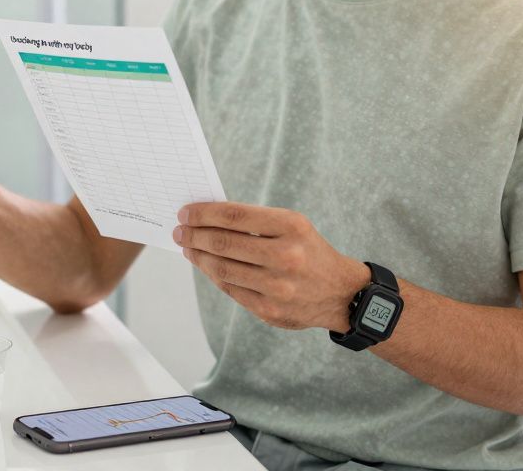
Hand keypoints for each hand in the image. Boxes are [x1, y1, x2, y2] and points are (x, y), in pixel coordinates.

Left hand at [173, 202, 367, 331]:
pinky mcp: (269, 310)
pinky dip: (212, 275)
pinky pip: (230, 289)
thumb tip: (206, 219)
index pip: (235, 216)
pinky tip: (205, 265)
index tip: (186, 212)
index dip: (204, 213)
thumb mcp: (293, 226)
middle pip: (223, 243)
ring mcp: (277, 287)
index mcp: (291, 227)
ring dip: (198, 256)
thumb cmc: (309, 251)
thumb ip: (254, 222)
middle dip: (194, 235)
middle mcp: (286, 256)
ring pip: (222, 269)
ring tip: (188, 247)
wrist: (342, 293)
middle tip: (180, 230)